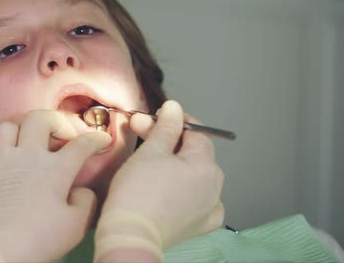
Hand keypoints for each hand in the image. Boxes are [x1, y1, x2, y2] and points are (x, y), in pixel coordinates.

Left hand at [0, 110, 110, 261]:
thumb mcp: (76, 226)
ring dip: (18, 130)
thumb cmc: (40, 239)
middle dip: (53, 120)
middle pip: (39, 118)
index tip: (102, 140)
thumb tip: (81, 190)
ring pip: (6, 127)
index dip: (96, 139)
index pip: (81, 145)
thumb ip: (86, 202)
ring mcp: (1, 163)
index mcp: (55, 169)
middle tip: (60, 133)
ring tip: (27, 141)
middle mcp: (28, 157)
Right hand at [99, 100, 223, 251]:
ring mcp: (209, 207)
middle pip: (196, 152)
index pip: (196, 132)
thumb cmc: (137, 194)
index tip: (156, 117)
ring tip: (153, 163)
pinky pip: (201, 200)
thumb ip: (166, 126)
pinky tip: (175, 189)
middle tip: (143, 133)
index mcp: (205, 164)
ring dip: (178, 164)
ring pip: (197, 175)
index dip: (175, 121)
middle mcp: (214, 186)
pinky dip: (189, 191)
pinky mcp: (199, 224)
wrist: (130, 234)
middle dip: (171, 140)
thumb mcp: (150, 151)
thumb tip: (174, 108)